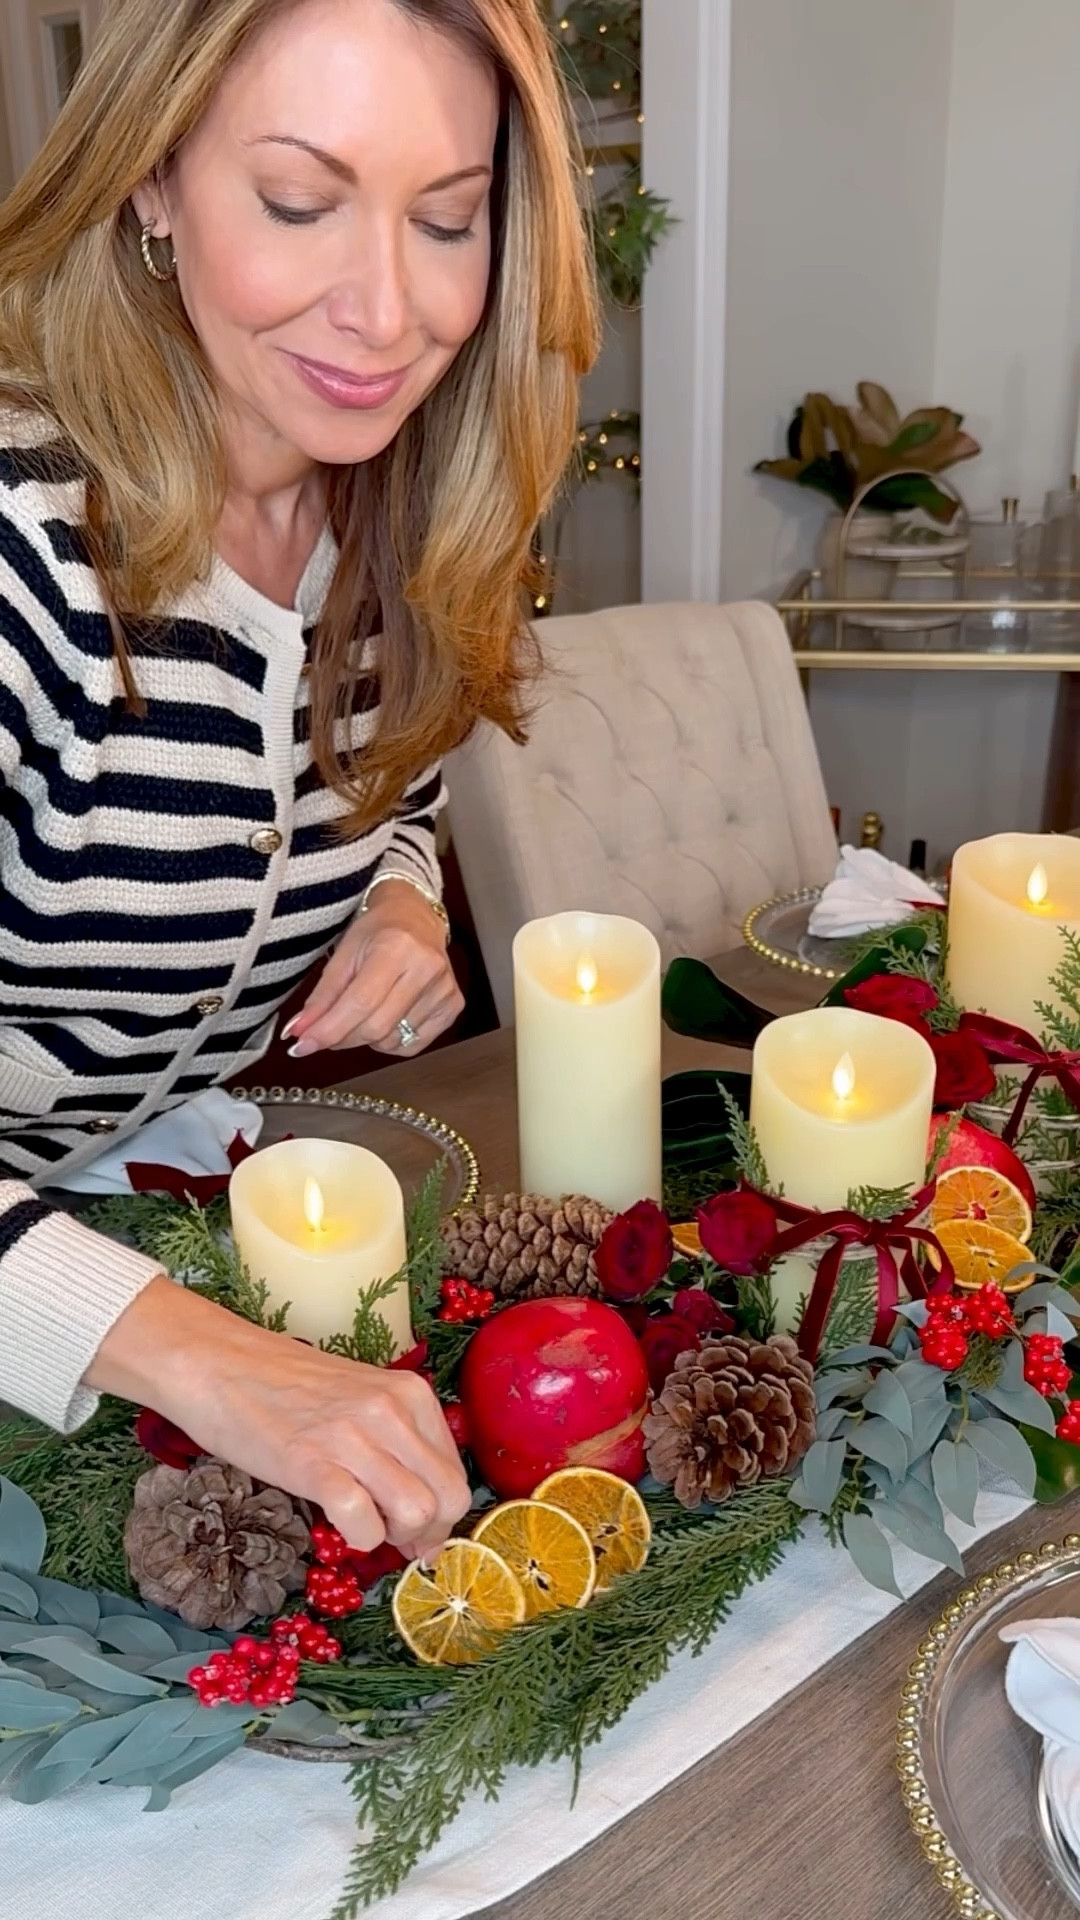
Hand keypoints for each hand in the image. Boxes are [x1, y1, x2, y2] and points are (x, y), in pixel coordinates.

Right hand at [88, 1278, 471, 1558]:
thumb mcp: (360, 1399)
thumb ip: (397, 1443)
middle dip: (430, 1534)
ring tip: (367, 1527)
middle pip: (450, 1498)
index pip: (456, 1474)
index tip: (414, 1529)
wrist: (219, 1364)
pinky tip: (339, 1524)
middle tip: (396, 1539)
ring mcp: (353, 1437)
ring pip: (418, 1512)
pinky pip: (363, 1523)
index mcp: (410, 1394)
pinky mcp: (312, 1464)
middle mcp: (392, 1411)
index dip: (440, 1514)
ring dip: (396, 1537)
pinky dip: (359, 1539)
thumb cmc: (286, 1386)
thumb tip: (424, 1516)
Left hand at [287, 881, 463, 1059]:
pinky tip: (387, 1017)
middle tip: (325, 1032)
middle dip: (342, 1037)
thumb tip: (299, 1033)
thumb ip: (321, 997)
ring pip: (391, 1040)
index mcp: (397, 947)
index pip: (359, 1003)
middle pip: (376, 1027)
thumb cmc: (377, 931)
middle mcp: (426, 969)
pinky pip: (411, 1046)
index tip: (302, 1045)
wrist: (416, 917)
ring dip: (366, 1038)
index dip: (328, 1030)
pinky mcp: (453, 1006)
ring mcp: (445, 990)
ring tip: (364, 1011)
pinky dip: (389, 1040)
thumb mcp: (343, 955)